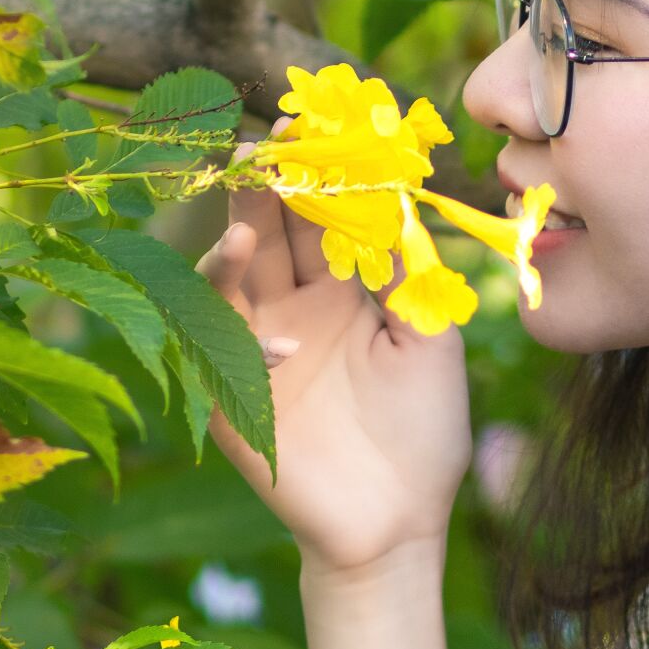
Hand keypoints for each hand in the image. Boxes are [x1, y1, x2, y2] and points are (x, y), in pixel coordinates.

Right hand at [194, 130, 472, 575]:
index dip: (317, 172)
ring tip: (247, 219)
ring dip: (234, 243)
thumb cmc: (423, 429)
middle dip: (263, 186)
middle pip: (272, 229)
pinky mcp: (233, 393)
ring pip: (233, 275)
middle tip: (259, 141)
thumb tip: (390, 194)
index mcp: (347, 287)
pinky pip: (219, 342)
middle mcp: (297, 304)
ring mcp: (259, 344)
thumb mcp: (429, 336)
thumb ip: (406, 270)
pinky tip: (283, 338)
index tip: (313, 125)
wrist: (397, 523)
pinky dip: (239, 328)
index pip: (325, 213)